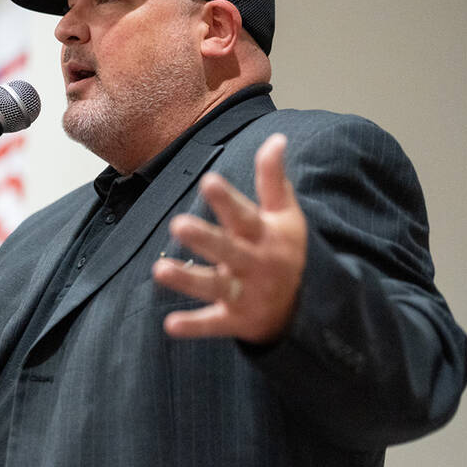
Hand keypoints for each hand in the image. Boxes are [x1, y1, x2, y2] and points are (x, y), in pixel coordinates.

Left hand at [151, 133, 306, 344]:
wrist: (306, 307)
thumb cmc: (286, 251)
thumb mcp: (286, 216)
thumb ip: (273, 181)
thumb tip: (275, 139)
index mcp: (265, 237)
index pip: (244, 216)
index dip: (227, 200)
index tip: (208, 181)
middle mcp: (255, 265)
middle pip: (228, 251)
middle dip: (205, 239)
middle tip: (177, 224)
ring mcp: (246, 295)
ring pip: (215, 287)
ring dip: (188, 280)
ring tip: (159, 270)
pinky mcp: (235, 321)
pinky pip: (213, 324)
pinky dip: (194, 327)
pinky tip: (170, 325)